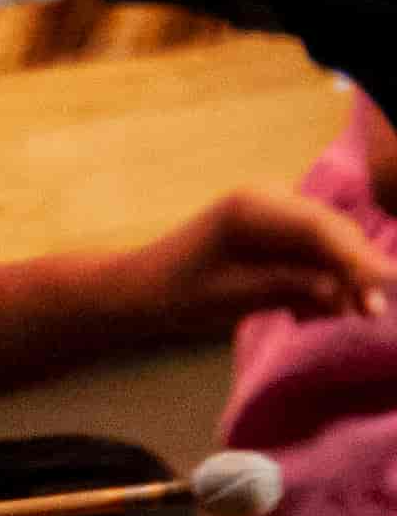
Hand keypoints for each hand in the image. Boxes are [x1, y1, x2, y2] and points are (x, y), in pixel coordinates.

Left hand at [129, 188, 386, 330]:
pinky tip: (303, 313)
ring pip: (331, 245)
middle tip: (373, 314)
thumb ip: (289, 288)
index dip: (357, 258)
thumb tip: (343, 291)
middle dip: (356, 273)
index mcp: (252, 207)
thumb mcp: (234, 296)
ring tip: (321, 317)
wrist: (142, 289)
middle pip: (334, 233)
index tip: (384, 286)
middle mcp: (270, 198)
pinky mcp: (280, 230)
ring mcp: (277, 211)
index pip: (319, 228)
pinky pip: (317, 253)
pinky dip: (320, 282)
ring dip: (338, 281)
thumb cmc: (177, 294)